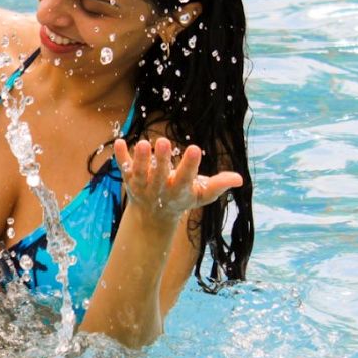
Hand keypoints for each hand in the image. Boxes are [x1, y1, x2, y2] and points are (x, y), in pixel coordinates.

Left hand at [114, 138, 242, 223]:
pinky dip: (120, 156)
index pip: (185, 177)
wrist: (153, 216)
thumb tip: (239, 179)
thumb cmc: (183, 199)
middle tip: (161, 141)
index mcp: (179, 189)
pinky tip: (118, 142)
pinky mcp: (129, 178)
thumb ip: (218, 186)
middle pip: (159, 174)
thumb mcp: (202, 195)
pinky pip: (123, 167)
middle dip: (160, 160)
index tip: (195, 149)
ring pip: (139, 172)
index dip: (190, 164)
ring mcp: (143, 183)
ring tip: (142, 143)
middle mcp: (159, 188)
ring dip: (140, 158)